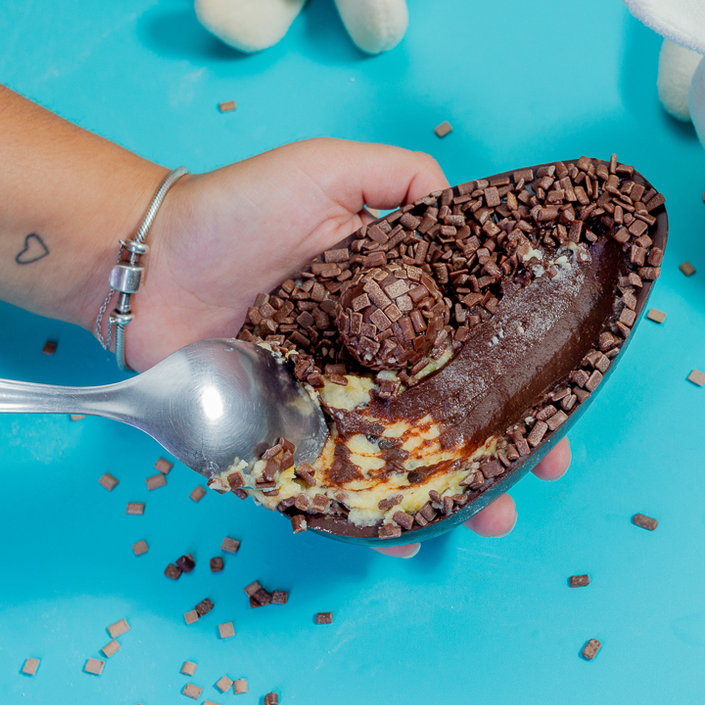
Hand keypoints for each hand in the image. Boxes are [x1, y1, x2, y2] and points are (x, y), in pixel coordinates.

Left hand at [124, 138, 571, 554]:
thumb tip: (463, 199)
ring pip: (393, 456)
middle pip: (440, 412)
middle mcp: (366, 357)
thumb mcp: (327, 167)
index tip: (556, 409)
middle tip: (531, 482)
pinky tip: (400, 536)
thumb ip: (398, 176)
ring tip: (485, 519)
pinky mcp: (279, 435)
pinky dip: (359, 514)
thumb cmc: (235, 207)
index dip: (516, 377)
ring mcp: (325, 401)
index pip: (466, 347)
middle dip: (494, 451)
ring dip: (443, 493)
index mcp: (391, 302)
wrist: (147, 256)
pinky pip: (325, 483)